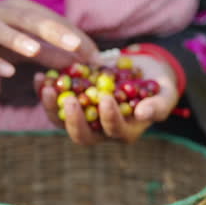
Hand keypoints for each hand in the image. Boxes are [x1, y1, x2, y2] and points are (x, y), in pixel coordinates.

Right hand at [0, 0, 97, 76]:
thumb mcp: (22, 43)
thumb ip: (48, 53)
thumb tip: (78, 65)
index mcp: (21, 8)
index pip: (53, 20)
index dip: (74, 36)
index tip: (95, 56)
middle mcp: (3, 12)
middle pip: (30, 20)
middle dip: (54, 32)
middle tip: (76, 45)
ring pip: (2, 32)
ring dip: (19, 41)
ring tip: (35, 50)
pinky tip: (7, 72)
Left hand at [35, 55, 179, 144]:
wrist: (142, 70)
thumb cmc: (158, 84)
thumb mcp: (165, 93)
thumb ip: (158, 105)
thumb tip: (144, 114)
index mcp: (123, 131)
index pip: (113, 130)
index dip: (109, 118)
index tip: (105, 98)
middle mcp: (100, 131)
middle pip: (82, 135)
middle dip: (73, 120)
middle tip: (70, 99)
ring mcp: (83, 118)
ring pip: (62, 121)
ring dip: (52, 107)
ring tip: (48, 87)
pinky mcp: (70, 104)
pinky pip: (54, 103)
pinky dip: (46, 91)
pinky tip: (40, 77)